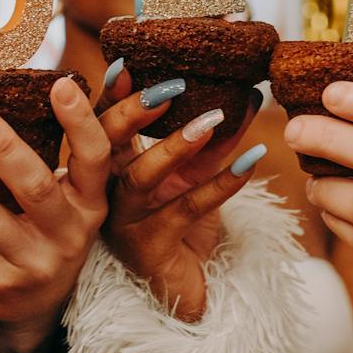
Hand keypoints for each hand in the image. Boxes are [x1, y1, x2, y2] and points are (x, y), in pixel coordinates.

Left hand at [0, 75, 110, 352]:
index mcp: (91, 203)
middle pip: (35, 188)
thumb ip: (63, 153)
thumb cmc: (51, 230)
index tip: (59, 86)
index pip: (94, 159)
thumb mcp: (72, 199)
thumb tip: (42, 83)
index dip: (80, 122)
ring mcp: (32, 261)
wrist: (36, 306)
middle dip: (3, 149)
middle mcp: (68, 234)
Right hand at [95, 64, 266, 321]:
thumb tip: (249, 92)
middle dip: (131, 114)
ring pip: (142, 178)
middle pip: (106, 146)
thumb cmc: (181, 226)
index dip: (112, 94)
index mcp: (110, 166)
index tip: (126, 62)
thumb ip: (213, 138)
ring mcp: (126, 221)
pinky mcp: (151, 248)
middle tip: (168, 86)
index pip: (104, 122)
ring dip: (175, 147)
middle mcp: (108, 190)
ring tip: (211, 121)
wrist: (181, 290)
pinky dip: (219, 186)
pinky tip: (248, 164)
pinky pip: (185, 211)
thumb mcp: (194, 175)